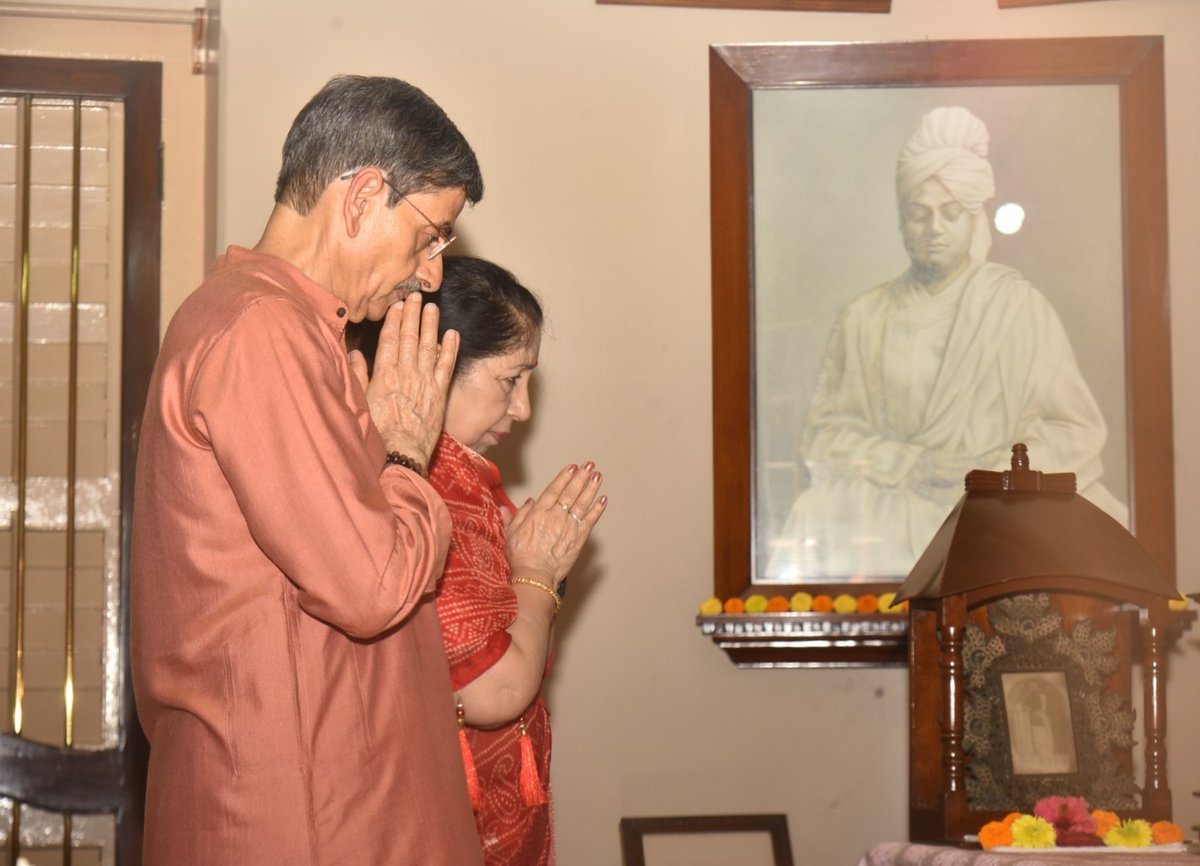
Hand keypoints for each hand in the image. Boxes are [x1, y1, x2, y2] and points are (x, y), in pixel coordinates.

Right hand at [348, 292, 459, 465]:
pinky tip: (453, 335)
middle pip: (410, 338)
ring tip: (433, 308)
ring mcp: (425, 383)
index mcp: (384, 375)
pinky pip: (447, 367)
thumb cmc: (379, 432)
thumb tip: (354, 354)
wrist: (401, 453)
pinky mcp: (439, 394)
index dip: (395, 320)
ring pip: (429, 347)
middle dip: (413, 315)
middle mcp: (406, 374)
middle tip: (416, 296)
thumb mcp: (362, 402)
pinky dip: (450, 349)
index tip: (398, 305)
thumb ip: (359, 376)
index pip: (390, 340)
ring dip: (431, 326)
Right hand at [507, 461, 606, 590]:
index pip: (554, 490)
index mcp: (539, 513)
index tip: (572, 467)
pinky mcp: (579, 538)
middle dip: (581, 477)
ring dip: (591, 488)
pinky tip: (603, 499)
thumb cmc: (521, 556)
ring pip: (582, 503)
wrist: (535, 574)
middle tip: (589, 465)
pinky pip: (590, 520)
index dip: (564, 477)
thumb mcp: (511, 532)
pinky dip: (598, 509)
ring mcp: (569, 526)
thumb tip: (527, 502)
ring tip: (597, 476)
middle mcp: (556, 516)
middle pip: (571, 492)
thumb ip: (518, 515)